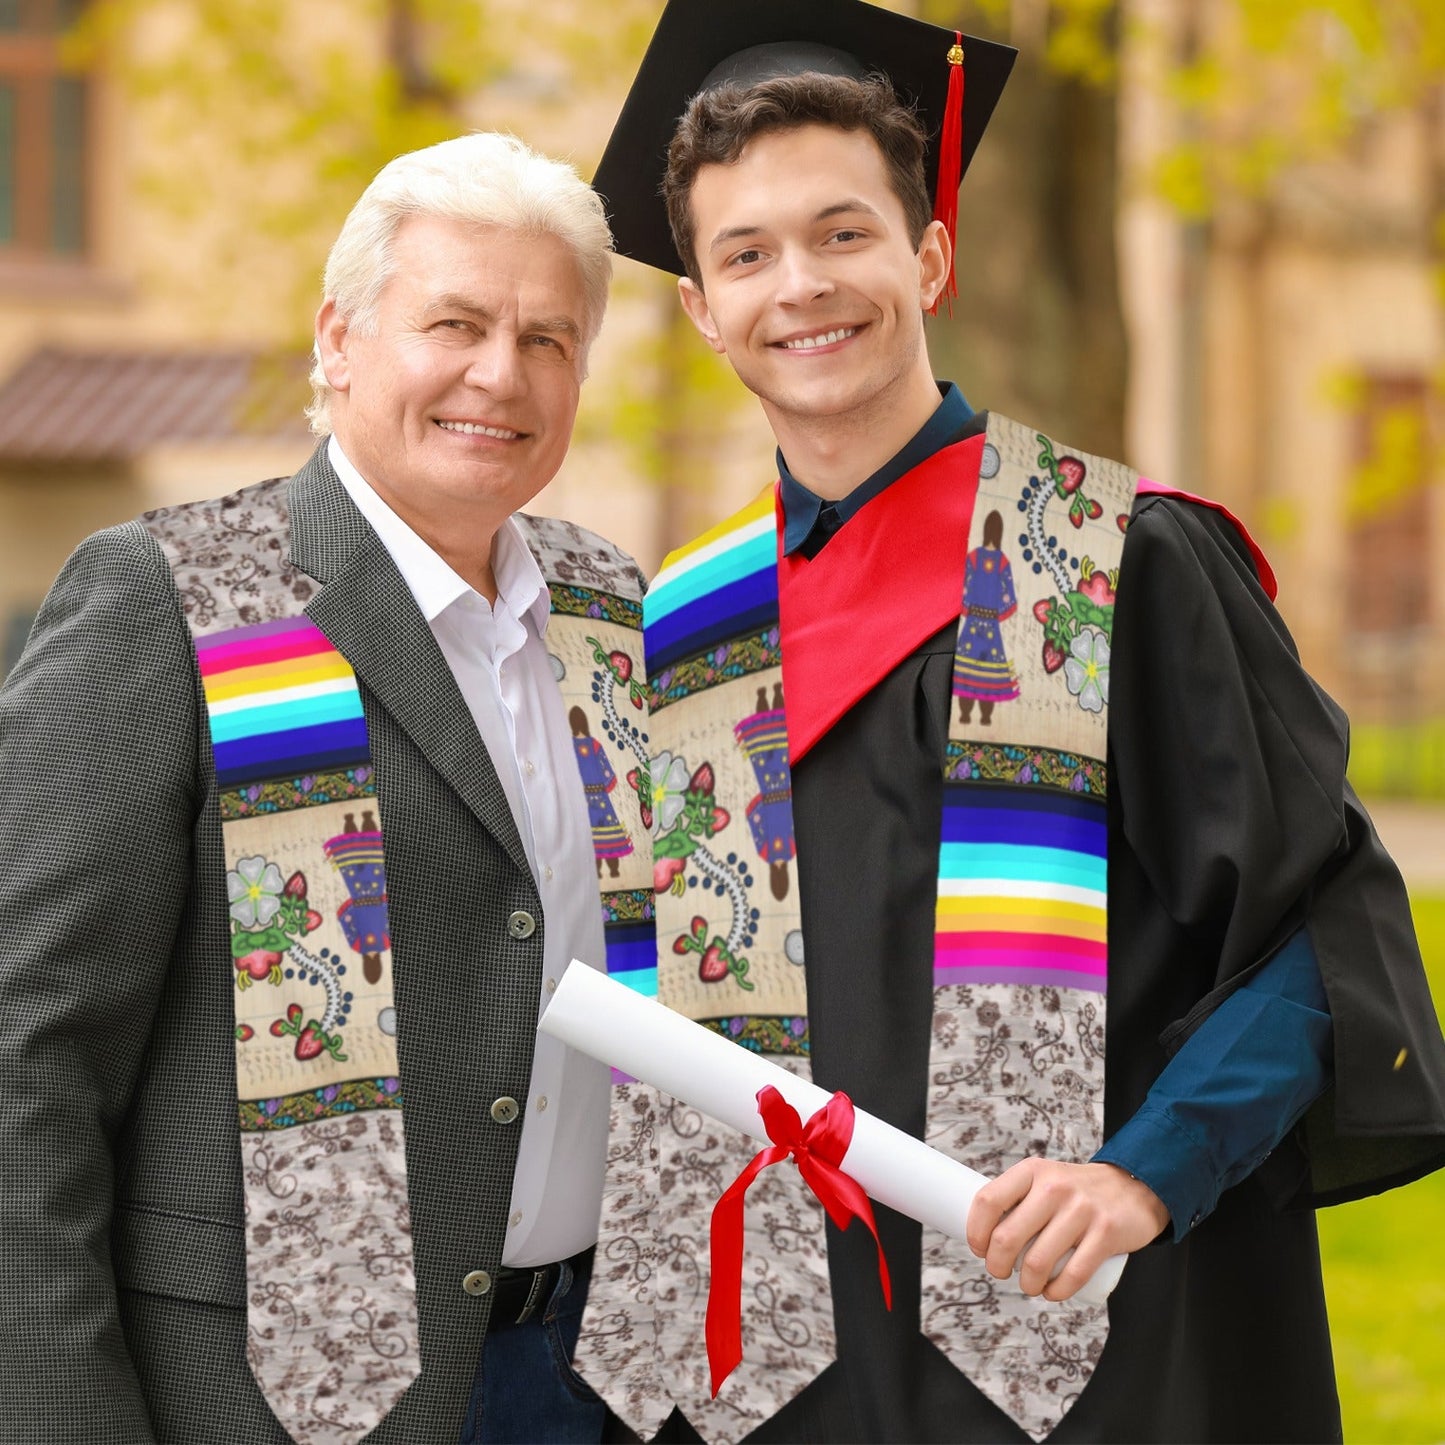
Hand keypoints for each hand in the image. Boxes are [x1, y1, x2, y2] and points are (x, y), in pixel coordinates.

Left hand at [965, 1159, 1169, 1301]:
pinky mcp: (1105, 1233)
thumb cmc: (1076, 1191)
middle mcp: (1054, 1187)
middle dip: (996, 1266)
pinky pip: (1072, 1275)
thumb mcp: (1044, 1179)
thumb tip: (984, 1235)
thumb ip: (1018, 1198)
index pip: (988, 1201)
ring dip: (1027, 1284)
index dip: (975, 1232)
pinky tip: (1051, 1292)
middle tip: (1000, 1272)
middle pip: (1007, 1237)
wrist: (1132, 1187)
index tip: (979, 1249)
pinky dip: (1056, 1292)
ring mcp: (1081, 1210)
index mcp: (1032, 1171)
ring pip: (1037, 1262)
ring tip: (1029, 1285)